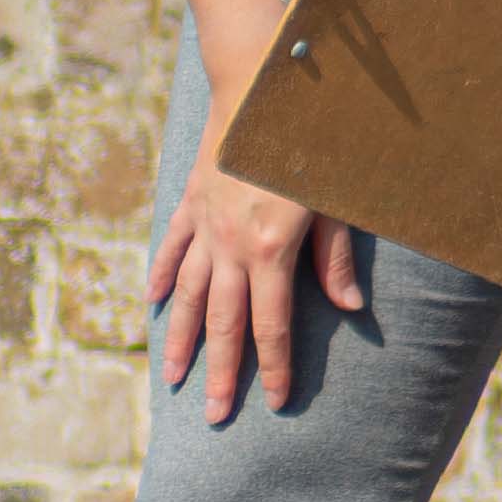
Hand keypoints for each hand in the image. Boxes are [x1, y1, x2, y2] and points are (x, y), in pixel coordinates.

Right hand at [148, 147, 366, 419]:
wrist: (258, 86)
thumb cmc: (308, 142)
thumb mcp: (334, 200)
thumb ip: (335, 257)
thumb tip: (351, 308)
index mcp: (270, 249)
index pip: (271, 324)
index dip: (274, 367)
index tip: (274, 402)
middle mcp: (230, 245)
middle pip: (223, 322)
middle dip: (222, 373)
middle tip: (216, 416)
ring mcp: (205, 224)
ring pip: (186, 294)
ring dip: (180, 339)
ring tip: (172, 377)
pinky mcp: (191, 200)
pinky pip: (173, 247)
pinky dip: (161, 275)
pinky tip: (150, 301)